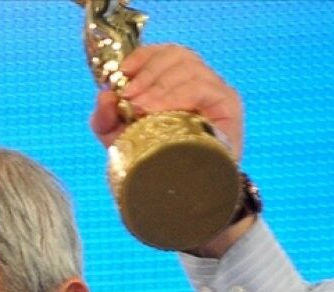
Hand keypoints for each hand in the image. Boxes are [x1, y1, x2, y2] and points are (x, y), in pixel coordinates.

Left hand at [89, 44, 243, 162]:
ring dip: (159, 85)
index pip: (165, 53)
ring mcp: (216, 92)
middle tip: (129, 95)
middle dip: (148, 73)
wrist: (178, 197)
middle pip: (178, 56)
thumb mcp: (118, 139)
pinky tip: (158, 110)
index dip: (144, 56)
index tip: (122, 71)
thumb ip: (105, 117)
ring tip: (140, 106)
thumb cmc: (151, 162)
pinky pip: (203, 89)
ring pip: (190, 69)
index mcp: (177, 81)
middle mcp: (200, 81)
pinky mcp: (228, 107)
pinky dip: (177, 94)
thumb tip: (104, 94)